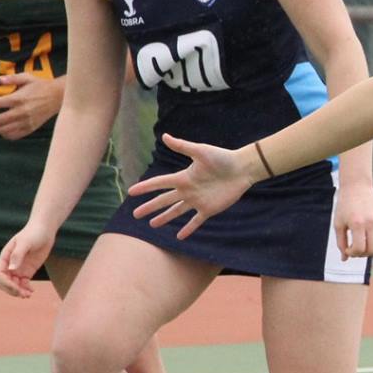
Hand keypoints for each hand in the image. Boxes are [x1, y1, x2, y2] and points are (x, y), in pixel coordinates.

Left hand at [0, 72, 64, 140]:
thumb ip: (11, 79)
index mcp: (18, 98)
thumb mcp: (26, 77)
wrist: (58, 97)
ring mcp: (25, 122)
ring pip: (3, 130)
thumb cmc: (41, 85)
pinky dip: (4, 134)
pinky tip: (2, 128)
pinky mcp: (30, 128)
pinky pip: (13, 135)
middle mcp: (20, 112)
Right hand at [0, 224, 55, 298]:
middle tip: (23, 294)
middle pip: (4, 283)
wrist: (45, 230)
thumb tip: (11, 269)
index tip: (16, 286)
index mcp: (5, 257)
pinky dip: (25, 289)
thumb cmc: (33, 233)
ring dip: (19, 292)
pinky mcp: (27, 271)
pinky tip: (32, 290)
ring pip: (14, 285)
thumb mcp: (26, 242)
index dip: (5, 283)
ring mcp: (18, 268)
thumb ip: (17, 255)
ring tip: (28, 295)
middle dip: (12, 290)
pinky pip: (23, 283)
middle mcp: (10, 264)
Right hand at [127, 134, 260, 238]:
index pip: (160, 183)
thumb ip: (182, 146)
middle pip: (164, 200)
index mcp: (183, 177)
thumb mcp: (200, 151)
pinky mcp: (209, 209)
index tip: (131, 192)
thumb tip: (164, 136)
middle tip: (135, 214)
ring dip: (164, 218)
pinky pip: (196, 221)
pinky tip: (179, 236)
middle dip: (150, 207)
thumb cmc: (222, 158)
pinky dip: (188, 228)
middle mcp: (188, 190)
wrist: (242, 169)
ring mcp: (197, 201)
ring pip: (177, 211)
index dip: (146, 187)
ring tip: (152, 225)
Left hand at [334, 178, 372, 260]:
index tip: (346, 248)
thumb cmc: (344, 205)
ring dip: (368, 250)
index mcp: (357, 224)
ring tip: (358, 243)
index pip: (359, 248)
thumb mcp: (338, 223)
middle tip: (353, 248)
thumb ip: (341, 242)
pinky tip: (363, 237)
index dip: (352, 253)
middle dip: (362, 254)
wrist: (357, 186)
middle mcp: (370, 224)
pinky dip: (372, 243)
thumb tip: (344, 259)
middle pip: (372, 251)